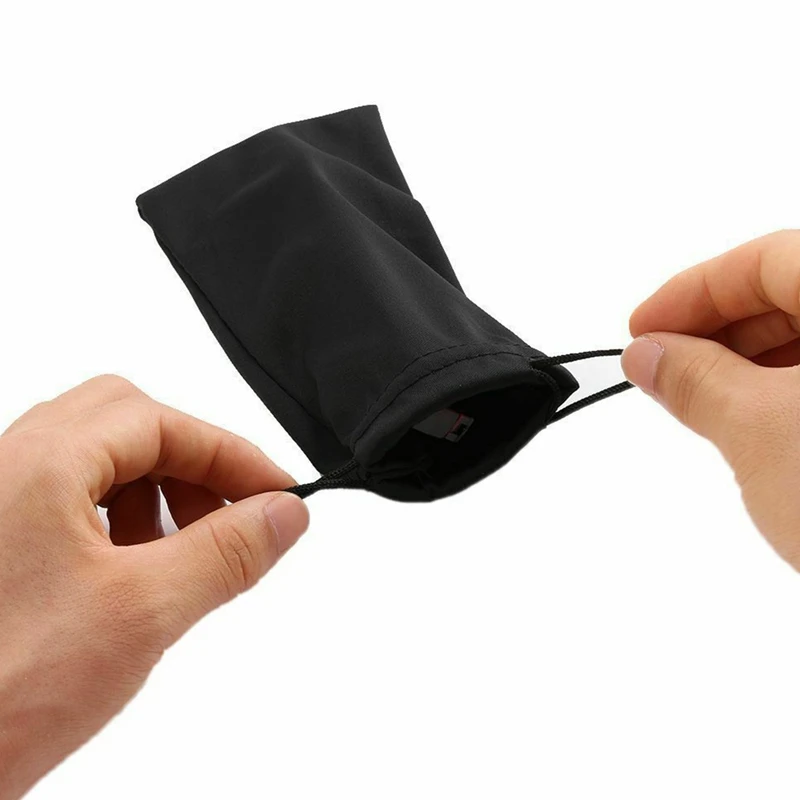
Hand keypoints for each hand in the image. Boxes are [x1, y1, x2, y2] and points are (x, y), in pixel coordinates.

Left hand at [0, 376, 308, 798]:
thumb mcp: (140, 614)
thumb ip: (225, 554)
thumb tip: (283, 515)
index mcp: (41, 464)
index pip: (164, 422)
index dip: (234, 454)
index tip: (279, 494)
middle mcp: (9, 467)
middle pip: (127, 424)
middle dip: (192, 463)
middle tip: (232, 513)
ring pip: (98, 460)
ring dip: (155, 492)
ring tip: (182, 553)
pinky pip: (69, 499)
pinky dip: (119, 518)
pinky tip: (134, 573)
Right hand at [622, 229, 799, 570]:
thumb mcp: (759, 432)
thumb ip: (693, 377)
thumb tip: (648, 353)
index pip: (767, 259)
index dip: (689, 292)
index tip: (641, 331)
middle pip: (798, 289)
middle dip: (721, 329)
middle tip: (665, 370)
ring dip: (755, 361)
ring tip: (706, 403)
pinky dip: (795, 391)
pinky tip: (762, 423)